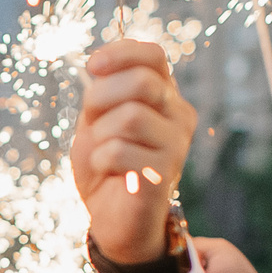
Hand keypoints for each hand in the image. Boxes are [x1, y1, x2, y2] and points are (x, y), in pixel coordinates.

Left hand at [71, 38, 195, 266]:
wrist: (112, 218)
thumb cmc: (105, 164)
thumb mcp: (97, 119)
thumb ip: (103, 90)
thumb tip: (99, 63)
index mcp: (165, 96)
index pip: (154, 56)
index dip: (120, 53)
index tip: (91, 66)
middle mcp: (179, 116)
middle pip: (142, 82)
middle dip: (101, 98)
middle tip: (91, 123)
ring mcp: (177, 146)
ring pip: (131, 117)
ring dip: (100, 134)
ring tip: (101, 153)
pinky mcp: (163, 175)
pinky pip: (119, 151)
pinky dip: (100, 160)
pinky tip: (107, 172)